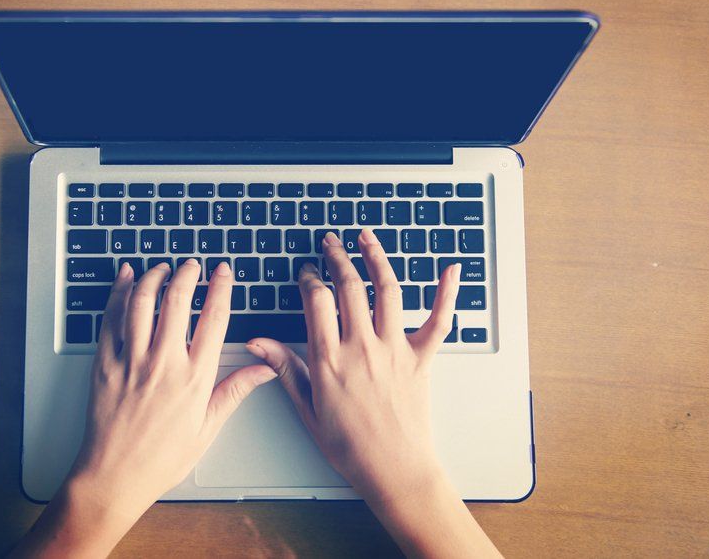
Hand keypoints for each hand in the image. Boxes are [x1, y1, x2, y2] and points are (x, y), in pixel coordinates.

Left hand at [12, 260, 275, 557]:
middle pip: (178, 301)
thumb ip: (234, 391)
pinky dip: (118, 293)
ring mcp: (132, 361)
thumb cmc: (160, 459)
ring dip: (154, 277)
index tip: (223, 272)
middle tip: (192, 265)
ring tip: (162, 268)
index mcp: (194, 378)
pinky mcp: (105, 364)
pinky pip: (110, 318)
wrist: (114, 477)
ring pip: (143, 302)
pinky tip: (125, 278)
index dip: (221, 288)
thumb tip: (264, 369)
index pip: (213, 319)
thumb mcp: (207, 428)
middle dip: (187, 274)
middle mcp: (164, 363)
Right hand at [247, 229, 456, 499]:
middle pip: (347, 287)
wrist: (395, 470)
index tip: (305, 272)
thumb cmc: (350, 447)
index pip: (315, 301)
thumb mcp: (307, 409)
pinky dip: (447, 293)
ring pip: (386, 290)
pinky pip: (439, 320)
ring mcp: (394, 350)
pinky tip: (451, 269)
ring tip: (365, 238)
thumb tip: (257, 342)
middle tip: (330, 243)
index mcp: (329, 360)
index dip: (308, 279)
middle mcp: (362, 347)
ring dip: (376, 258)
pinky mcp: (422, 359)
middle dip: (336, 258)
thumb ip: (284, 369)